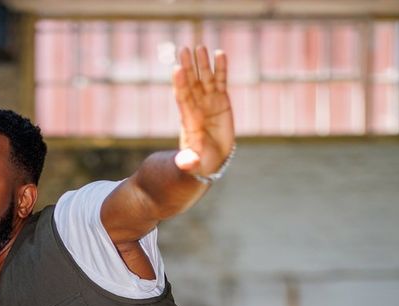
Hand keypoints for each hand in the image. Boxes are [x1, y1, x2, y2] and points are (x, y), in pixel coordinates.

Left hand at [172, 46, 234, 178]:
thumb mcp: (194, 164)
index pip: (183, 99)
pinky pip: (221, 81)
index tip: (177, 70)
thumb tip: (186, 165)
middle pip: (191, 83)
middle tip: (183, 50)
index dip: (181, 85)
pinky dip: (221, 68)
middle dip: (188, 67)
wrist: (213, 160)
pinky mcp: (221, 100)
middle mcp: (197, 107)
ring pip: (205, 79)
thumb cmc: (201, 162)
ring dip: (202, 64)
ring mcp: (209, 101)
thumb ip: (189, 162)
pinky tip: (220, 53)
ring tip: (200, 47)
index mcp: (188, 120)